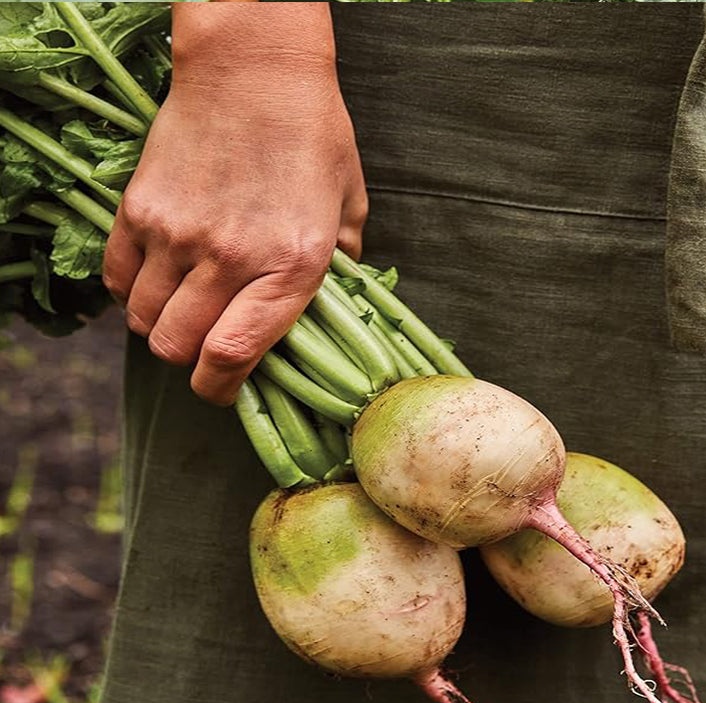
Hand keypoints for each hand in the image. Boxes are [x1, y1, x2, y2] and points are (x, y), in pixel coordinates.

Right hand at [102, 3, 366, 405]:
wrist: (255, 69)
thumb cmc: (314, 137)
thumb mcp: (348, 209)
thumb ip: (340, 270)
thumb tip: (325, 310)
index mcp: (290, 267)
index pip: (232, 356)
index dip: (220, 389)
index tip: (222, 389)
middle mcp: (229, 258)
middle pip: (177, 348)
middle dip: (189, 360)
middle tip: (205, 344)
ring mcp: (177, 233)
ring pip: (143, 320)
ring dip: (160, 327)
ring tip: (183, 308)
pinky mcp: (140, 208)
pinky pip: (116, 279)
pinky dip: (131, 293)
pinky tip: (156, 279)